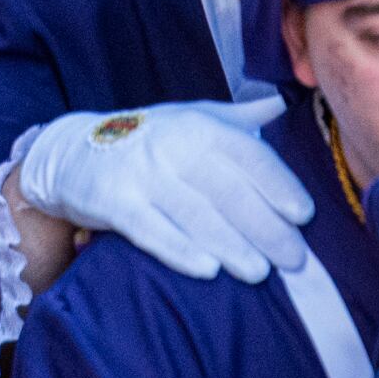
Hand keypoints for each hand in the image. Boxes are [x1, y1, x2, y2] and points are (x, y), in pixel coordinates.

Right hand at [13, 96, 313, 283]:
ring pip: (195, 213)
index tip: (304, 215)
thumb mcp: (190, 118)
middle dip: (265, 227)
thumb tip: (283, 104)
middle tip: (294, 260)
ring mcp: (141, 175)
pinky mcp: (114, 202)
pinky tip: (208, 271)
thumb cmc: (147, 139)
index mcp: (198, 125)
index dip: (278, 185)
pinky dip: (180, 250)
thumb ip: (238, 119)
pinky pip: (151, 230)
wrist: (74, 151)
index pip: (248, 155)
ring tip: (260, 273)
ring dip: (231, 245)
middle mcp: (171, 146)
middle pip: (228, 190)